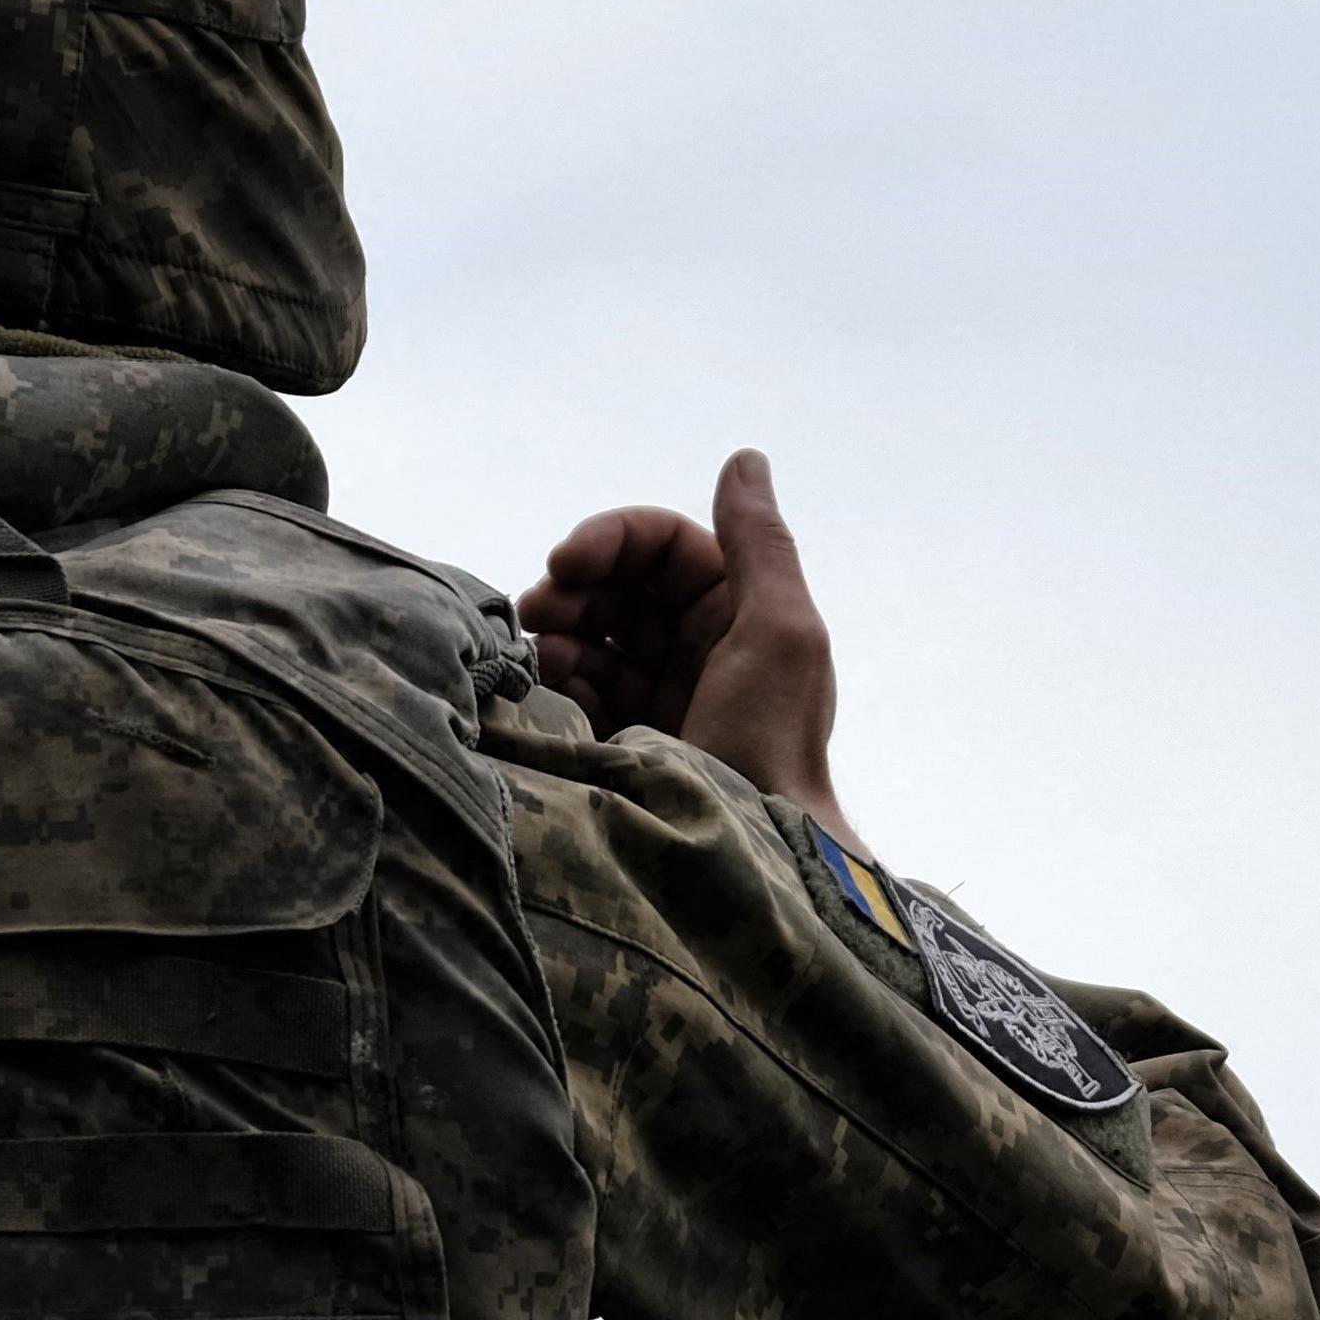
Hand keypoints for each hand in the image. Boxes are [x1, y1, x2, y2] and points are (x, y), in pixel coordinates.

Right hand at [524, 449, 857, 846]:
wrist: (752, 859)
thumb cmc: (772, 742)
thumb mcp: (780, 633)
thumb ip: (760, 544)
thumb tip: (744, 460)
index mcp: (743, 610)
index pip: (664, 545)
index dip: (612, 539)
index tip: (568, 562)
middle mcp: (703, 646)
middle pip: (620, 585)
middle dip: (576, 587)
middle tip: (538, 611)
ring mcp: (663, 694)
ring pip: (592, 635)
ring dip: (560, 635)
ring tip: (542, 659)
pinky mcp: (629, 740)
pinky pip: (580, 691)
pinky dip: (558, 682)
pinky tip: (549, 695)